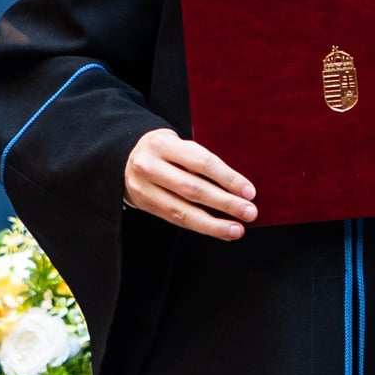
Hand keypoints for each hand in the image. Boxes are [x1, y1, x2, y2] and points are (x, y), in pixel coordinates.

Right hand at [125, 126, 257, 241]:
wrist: (124, 158)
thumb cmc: (164, 150)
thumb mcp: (178, 144)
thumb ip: (201, 160)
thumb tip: (238, 185)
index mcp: (163, 144)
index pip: (201, 162)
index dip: (228, 178)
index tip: (249, 191)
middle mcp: (150, 166)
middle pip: (193, 189)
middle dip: (225, 203)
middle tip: (250, 212)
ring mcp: (145, 188)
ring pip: (183, 211)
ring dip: (214, 223)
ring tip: (237, 229)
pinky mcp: (145, 206)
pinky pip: (176, 220)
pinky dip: (201, 227)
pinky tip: (219, 230)